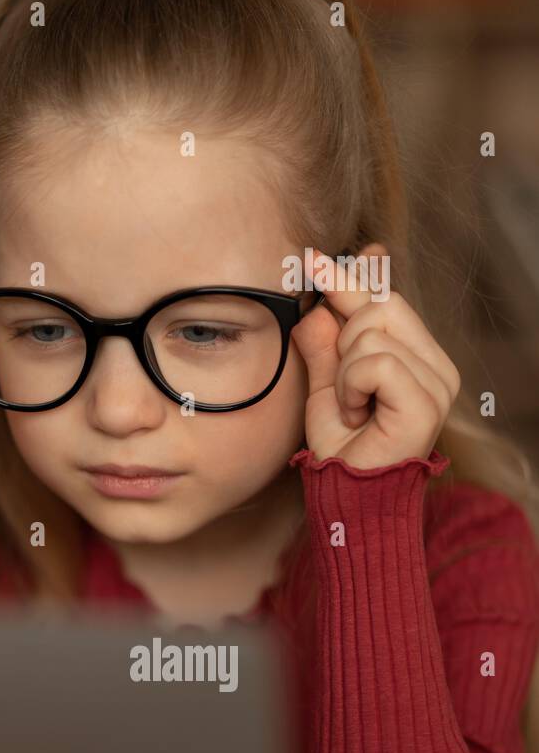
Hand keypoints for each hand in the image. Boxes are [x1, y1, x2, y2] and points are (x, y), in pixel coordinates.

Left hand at [290, 244, 460, 469]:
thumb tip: (316, 299)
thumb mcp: (323, 385)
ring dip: (343, 371)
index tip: (314, 257)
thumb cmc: (341, 446)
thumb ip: (323, 343)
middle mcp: (435, 364)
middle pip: (380, 305)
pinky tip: (356, 412)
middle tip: (342, 384)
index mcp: (416, 355)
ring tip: (350, 406)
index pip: (383, 299)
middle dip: (343, 336)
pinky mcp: (427, 401)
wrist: (348, 495)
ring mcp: (437, 381)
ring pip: (371, 332)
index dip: (349, 276)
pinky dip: (350, 385)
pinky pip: (374, 362)